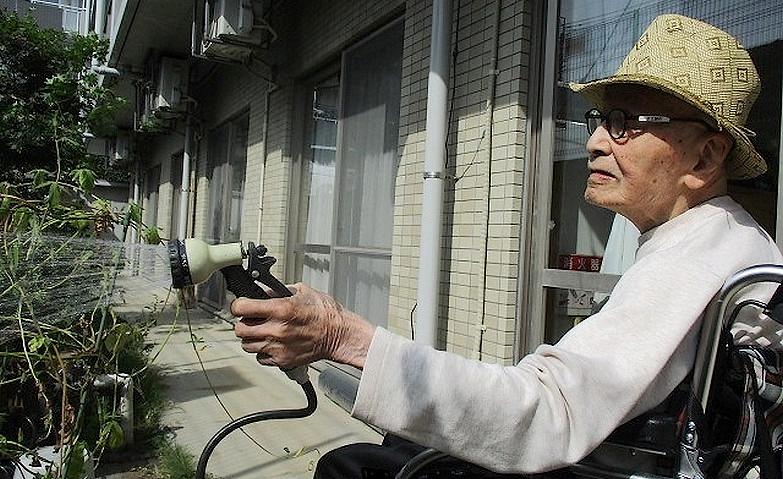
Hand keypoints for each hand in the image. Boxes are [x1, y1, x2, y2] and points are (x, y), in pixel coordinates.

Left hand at [231, 283, 375, 369]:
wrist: (339, 334)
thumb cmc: (325, 313)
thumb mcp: (302, 292)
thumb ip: (278, 291)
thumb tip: (262, 293)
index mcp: (281, 309)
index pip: (242, 308)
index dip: (237, 305)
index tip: (240, 305)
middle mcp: (276, 329)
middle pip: (239, 330)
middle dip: (243, 323)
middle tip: (250, 320)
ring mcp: (278, 347)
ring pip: (247, 346)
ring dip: (251, 339)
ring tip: (262, 332)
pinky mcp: (282, 360)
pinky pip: (260, 358)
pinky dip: (263, 352)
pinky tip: (272, 344)